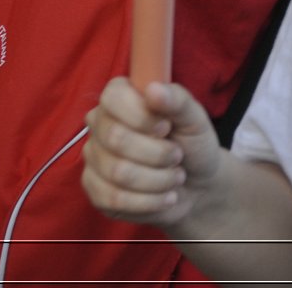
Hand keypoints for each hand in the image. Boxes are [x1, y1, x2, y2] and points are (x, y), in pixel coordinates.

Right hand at [82, 78, 220, 227]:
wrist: (197, 186)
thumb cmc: (193, 144)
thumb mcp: (195, 118)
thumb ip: (177, 100)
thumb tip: (153, 89)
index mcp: (120, 98)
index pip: (113, 97)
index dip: (143, 116)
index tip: (167, 127)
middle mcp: (99, 125)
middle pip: (116, 139)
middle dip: (158, 153)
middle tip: (177, 155)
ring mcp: (93, 159)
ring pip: (118, 172)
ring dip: (159, 180)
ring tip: (175, 177)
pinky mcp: (95, 191)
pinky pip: (114, 199)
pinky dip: (150, 201)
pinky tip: (164, 197)